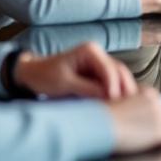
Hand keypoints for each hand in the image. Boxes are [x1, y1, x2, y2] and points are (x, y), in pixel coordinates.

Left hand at [14, 42, 137, 99]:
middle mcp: (98, 55)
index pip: (109, 69)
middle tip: (128, 107)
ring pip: (119, 77)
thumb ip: (87, 89)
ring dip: (123, 92)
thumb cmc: (45, 77)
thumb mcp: (64, 84)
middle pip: (119, 71)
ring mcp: (100, 64)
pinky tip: (119, 106)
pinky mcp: (98, 74)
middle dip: (125, 89)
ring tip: (126, 109)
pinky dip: (116, 94)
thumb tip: (108, 98)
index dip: (114, 86)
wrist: (32, 76)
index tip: (114, 102)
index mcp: (90, 51)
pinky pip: (112, 83)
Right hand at [106, 88, 160, 153]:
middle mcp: (156, 103)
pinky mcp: (160, 132)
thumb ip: (132, 105)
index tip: (158, 121)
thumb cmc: (103, 117)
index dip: (160, 113)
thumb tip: (135, 115)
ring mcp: (160, 117)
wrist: (100, 127)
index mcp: (147, 93)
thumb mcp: (120, 103)